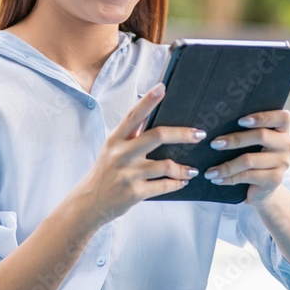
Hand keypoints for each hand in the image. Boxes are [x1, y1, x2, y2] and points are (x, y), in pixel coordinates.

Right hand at [78, 83, 205, 224]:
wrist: (90, 202)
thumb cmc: (105, 172)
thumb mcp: (112, 149)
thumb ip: (130, 134)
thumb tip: (148, 113)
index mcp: (115, 139)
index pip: (134, 116)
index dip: (148, 101)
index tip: (162, 87)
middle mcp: (121, 154)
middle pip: (157, 136)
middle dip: (182, 134)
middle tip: (200, 134)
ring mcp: (128, 174)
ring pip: (165, 165)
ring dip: (183, 168)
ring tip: (192, 170)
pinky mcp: (135, 193)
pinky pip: (163, 186)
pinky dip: (176, 183)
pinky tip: (182, 181)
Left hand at [203, 109, 289, 207]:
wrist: (263, 185)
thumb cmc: (255, 154)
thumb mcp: (254, 139)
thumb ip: (245, 128)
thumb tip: (217, 122)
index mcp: (283, 128)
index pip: (282, 117)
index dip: (262, 117)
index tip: (240, 121)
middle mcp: (287, 144)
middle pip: (261, 136)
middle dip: (235, 139)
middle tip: (214, 144)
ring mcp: (282, 163)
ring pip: (250, 160)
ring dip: (227, 165)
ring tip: (210, 170)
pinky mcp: (275, 179)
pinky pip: (248, 176)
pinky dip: (229, 178)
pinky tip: (217, 179)